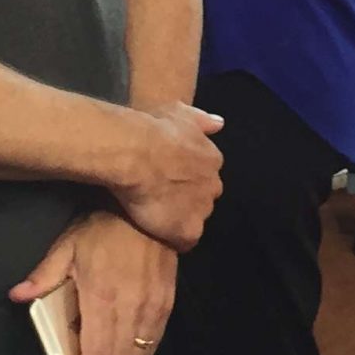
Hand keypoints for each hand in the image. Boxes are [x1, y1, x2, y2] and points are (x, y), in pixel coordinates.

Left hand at [11, 211, 176, 354]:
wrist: (150, 208)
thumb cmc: (102, 227)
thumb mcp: (67, 245)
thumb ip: (44, 275)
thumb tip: (16, 296)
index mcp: (99, 300)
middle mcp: (128, 310)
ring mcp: (151, 308)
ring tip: (107, 345)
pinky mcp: (167, 302)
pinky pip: (154, 340)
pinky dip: (139, 347)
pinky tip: (129, 336)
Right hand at [111, 100, 224, 250]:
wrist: (135, 154)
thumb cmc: (153, 129)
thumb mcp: (179, 112)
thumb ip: (201, 120)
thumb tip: (220, 124)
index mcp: (212, 158)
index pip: (205, 175)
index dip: (187, 178)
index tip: (170, 178)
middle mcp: (213, 185)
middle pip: (204, 197)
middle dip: (189, 198)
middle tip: (163, 196)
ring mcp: (202, 209)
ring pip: (196, 219)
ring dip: (181, 218)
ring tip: (157, 216)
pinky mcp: (188, 230)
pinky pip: (185, 241)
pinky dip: (174, 240)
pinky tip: (159, 234)